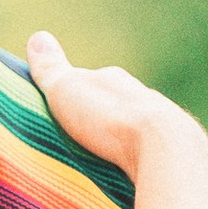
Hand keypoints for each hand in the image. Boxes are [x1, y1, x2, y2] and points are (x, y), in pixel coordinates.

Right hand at [26, 33, 207, 184]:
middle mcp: (140, 96)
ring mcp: (159, 123)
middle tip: (79, 140)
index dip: (73, 95)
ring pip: (133, 130)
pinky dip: (134, 159)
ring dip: (118, 142)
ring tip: (101, 161)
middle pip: (113, 106)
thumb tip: (38, 37)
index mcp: (113, 80)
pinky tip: (125, 171)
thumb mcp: (67, 89)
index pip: (90, 81)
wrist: (162, 146)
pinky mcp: (170, 151)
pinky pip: (147, 153)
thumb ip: (51, 68)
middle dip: (98, 120)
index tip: (61, 110)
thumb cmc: (109, 117)